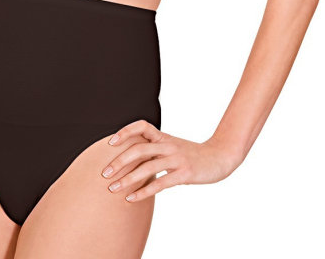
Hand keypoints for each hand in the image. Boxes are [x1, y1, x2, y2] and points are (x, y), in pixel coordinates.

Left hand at [101, 119, 240, 202]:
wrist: (219, 158)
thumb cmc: (191, 155)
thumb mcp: (172, 146)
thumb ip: (155, 149)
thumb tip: (131, 157)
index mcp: (164, 136)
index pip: (142, 126)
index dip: (125, 131)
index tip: (110, 142)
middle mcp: (168, 144)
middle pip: (139, 148)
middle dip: (119, 161)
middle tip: (104, 173)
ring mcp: (176, 158)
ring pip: (147, 167)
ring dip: (127, 179)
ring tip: (113, 189)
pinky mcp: (184, 173)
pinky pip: (160, 183)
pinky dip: (143, 191)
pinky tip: (131, 198)